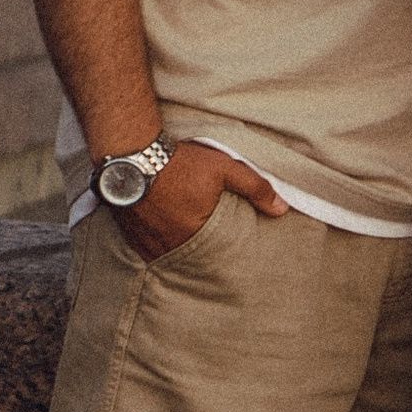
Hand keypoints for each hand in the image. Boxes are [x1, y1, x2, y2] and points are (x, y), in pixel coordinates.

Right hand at [127, 141, 286, 262]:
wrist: (131, 153)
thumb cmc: (179, 162)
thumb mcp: (223, 169)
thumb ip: (254, 188)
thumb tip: (281, 209)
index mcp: (194, 234)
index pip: (215, 256)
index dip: (223, 253)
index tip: (228, 252)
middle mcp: (169, 245)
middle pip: (191, 258)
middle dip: (201, 255)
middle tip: (208, 250)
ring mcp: (147, 243)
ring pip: (168, 256)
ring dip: (178, 250)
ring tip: (185, 242)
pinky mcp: (130, 236)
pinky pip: (147, 251)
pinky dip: (157, 246)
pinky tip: (163, 236)